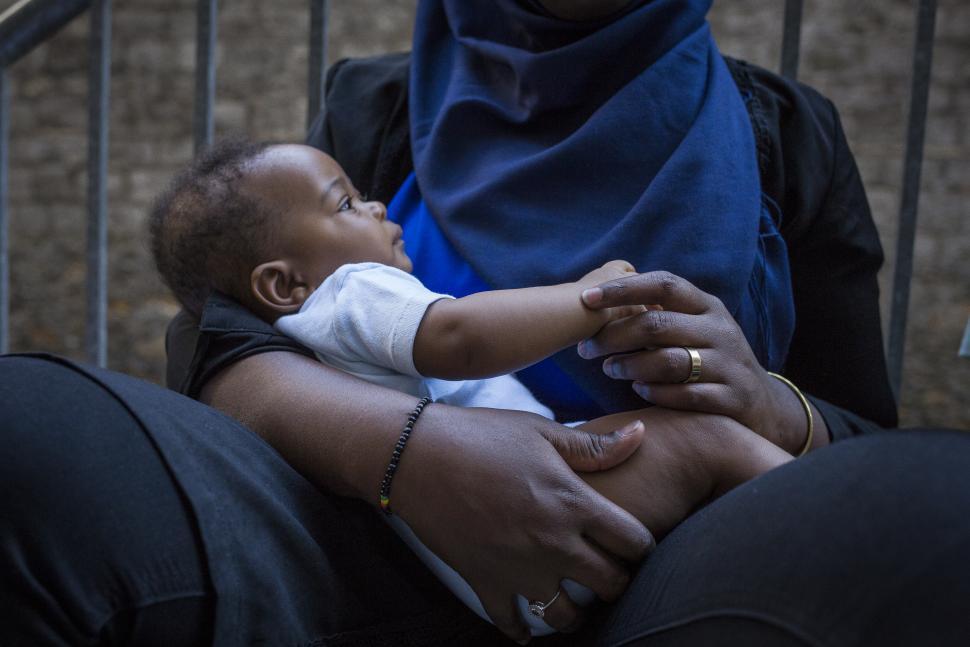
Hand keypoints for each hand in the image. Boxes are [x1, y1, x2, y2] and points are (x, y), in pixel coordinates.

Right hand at [392, 405, 653, 641]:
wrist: (418, 455)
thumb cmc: (483, 436)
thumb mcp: (542, 431)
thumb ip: (595, 445)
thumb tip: (641, 434)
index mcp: (573, 503)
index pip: (635, 542)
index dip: (643, 545)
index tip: (634, 544)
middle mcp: (553, 543)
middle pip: (611, 584)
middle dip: (618, 581)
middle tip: (611, 573)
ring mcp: (518, 569)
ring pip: (567, 617)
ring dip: (578, 613)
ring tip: (576, 603)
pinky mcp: (485, 583)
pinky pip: (512, 624)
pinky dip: (522, 630)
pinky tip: (528, 626)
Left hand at [577, 271, 816, 453]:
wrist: (762, 405)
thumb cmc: (711, 360)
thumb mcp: (694, 329)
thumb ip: (659, 315)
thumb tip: (602, 301)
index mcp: (707, 306)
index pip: (664, 284)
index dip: (623, 289)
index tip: (586, 297)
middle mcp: (720, 330)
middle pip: (657, 324)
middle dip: (614, 336)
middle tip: (587, 349)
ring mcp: (728, 364)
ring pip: (668, 361)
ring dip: (630, 366)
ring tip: (610, 369)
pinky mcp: (731, 398)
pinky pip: (685, 395)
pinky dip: (655, 393)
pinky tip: (639, 391)